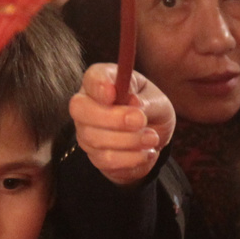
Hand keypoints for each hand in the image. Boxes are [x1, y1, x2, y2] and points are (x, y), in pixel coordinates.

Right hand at [70, 62, 176, 185]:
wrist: (152, 138)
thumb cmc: (151, 110)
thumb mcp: (158, 101)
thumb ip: (147, 101)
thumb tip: (134, 103)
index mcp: (103, 81)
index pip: (92, 78)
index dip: (98, 85)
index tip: (113, 93)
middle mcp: (86, 105)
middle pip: (81, 110)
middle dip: (112, 118)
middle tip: (141, 121)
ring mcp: (85, 132)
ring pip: (95, 139)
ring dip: (129, 141)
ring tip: (152, 138)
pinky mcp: (93, 155)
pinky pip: (106, 160)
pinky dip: (131, 158)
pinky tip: (146, 153)